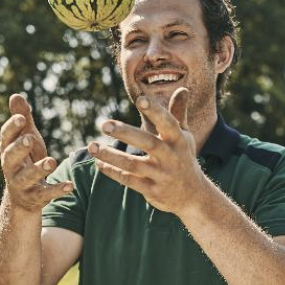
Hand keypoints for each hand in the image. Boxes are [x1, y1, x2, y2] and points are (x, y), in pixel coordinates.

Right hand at [0, 94, 72, 212]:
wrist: (24, 197)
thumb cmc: (26, 160)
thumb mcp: (26, 139)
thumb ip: (23, 120)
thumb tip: (15, 95)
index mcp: (7, 150)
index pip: (6, 138)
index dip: (12, 128)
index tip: (21, 118)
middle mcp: (10, 167)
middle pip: (11, 157)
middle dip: (20, 147)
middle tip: (30, 138)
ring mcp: (21, 184)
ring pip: (28, 176)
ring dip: (39, 169)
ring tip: (52, 161)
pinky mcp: (35, 197)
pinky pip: (45, 194)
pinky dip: (57, 190)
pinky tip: (69, 185)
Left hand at [88, 87, 206, 215]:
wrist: (192, 196)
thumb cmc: (183, 158)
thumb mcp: (184, 137)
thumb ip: (179, 113)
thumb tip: (182, 89)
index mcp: (178, 140)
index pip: (168, 123)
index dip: (155, 111)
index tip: (140, 99)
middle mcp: (171, 157)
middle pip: (148, 143)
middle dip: (125, 133)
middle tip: (104, 124)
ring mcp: (161, 175)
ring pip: (133, 164)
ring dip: (111, 156)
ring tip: (92, 146)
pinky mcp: (152, 190)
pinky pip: (129, 180)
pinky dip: (113, 172)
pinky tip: (99, 164)